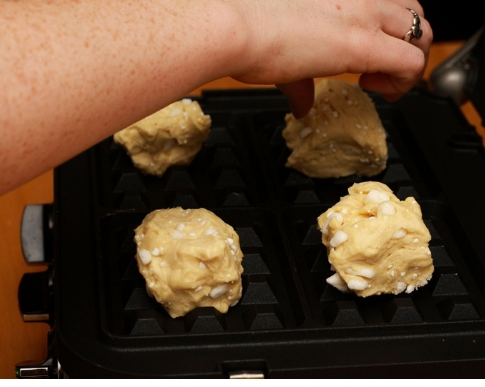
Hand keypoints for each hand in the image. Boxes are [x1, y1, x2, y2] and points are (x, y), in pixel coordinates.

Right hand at [230, 0, 431, 117]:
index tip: (367, 62)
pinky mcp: (364, 44)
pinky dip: (405, 82)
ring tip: (381, 83)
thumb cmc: (249, 32)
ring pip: (422, 34)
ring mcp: (366, 17)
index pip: (386, 5)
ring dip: (410, 62)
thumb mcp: (281, 53)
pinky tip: (382, 93)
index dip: (387, 34)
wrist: (237, 28)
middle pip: (414, 14)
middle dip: (407, 46)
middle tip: (380, 72)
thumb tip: (301, 104)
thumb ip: (299, 82)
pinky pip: (411, 63)